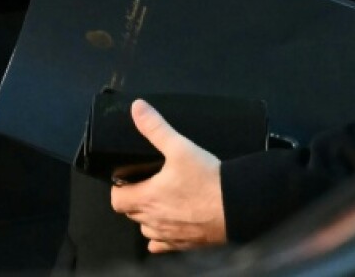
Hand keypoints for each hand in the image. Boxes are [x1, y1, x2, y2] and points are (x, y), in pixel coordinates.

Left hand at [110, 99, 227, 252]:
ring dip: (147, 217)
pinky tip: (170, 225)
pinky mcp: (186, 243)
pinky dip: (162, 237)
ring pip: (146, 229)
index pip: (116, 200)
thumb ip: (156, 128)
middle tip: (145, 183)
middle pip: (130, 214)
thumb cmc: (207, 179)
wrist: (238, 206)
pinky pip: (164, 246)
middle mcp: (154, 221)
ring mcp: (169, 235)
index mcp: (147, 198)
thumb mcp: (180, 147)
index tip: (128, 178)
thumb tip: (137, 108)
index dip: (119, 187)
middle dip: (134, 199)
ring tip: (159, 201)